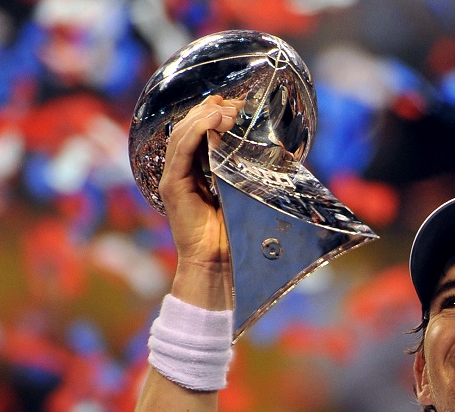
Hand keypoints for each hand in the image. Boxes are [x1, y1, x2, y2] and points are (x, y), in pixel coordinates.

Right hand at [161, 96, 242, 309]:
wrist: (222, 264)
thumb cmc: (237, 233)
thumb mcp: (248, 192)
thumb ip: (252, 170)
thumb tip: (282, 150)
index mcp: (197, 171)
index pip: (200, 131)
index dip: (216, 112)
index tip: (239, 105)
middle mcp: (182, 171)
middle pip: (189, 126)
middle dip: (212, 109)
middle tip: (236, 104)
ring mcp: (174, 177)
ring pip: (183, 133)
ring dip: (206, 116)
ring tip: (229, 110)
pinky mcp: (172, 186)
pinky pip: (181, 149)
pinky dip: (197, 130)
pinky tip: (214, 119)